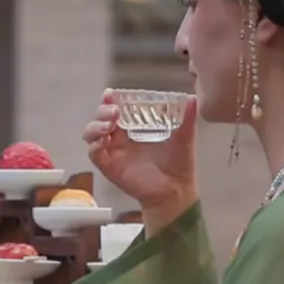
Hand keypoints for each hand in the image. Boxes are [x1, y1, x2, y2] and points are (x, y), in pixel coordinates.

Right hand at [83, 90, 198, 231]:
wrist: (176, 190)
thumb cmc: (178, 164)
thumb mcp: (184, 137)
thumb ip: (187, 118)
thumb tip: (192, 98)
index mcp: (133, 128)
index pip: (115, 109)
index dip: (109, 100)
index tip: (111, 94)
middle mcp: (119, 138)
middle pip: (99, 119)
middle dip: (102, 111)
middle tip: (113, 112)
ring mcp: (113, 153)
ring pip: (91, 135)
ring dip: (95, 127)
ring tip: (109, 126)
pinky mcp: (109, 168)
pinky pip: (95, 155)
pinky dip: (95, 147)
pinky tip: (104, 142)